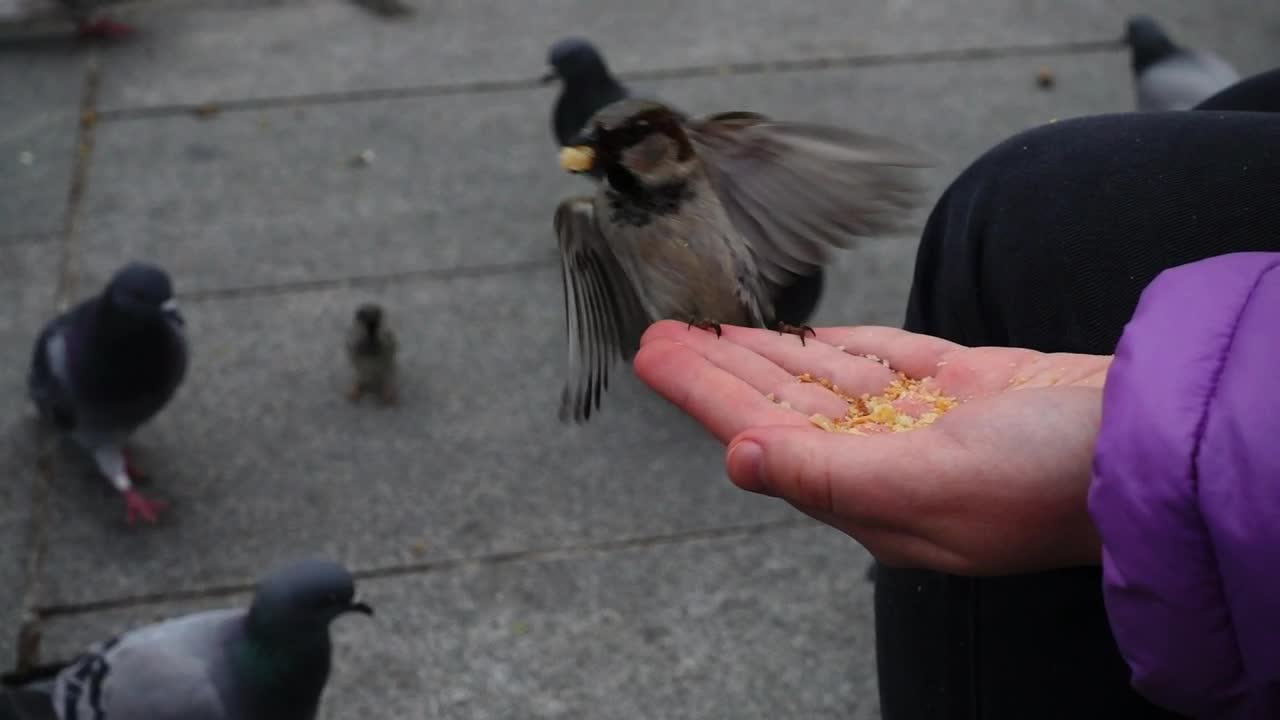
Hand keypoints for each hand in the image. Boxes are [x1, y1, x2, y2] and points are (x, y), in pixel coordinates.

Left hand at [633, 320, 1111, 575]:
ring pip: (820, 379)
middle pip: (779, 402)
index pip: (761, 434)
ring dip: (762, 351)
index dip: (703, 394)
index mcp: (868, 493)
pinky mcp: (960, 383)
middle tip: (660, 332)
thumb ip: (826, 474)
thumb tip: (736, 457)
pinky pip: (877, 358)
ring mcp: (923, 419)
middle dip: (716, 367)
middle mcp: (885, 458)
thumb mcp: (929, 483)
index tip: (654, 357)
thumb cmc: (1048, 481)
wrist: (1148, 445)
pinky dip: (832, 346)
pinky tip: (794, 338)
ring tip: (708, 326)